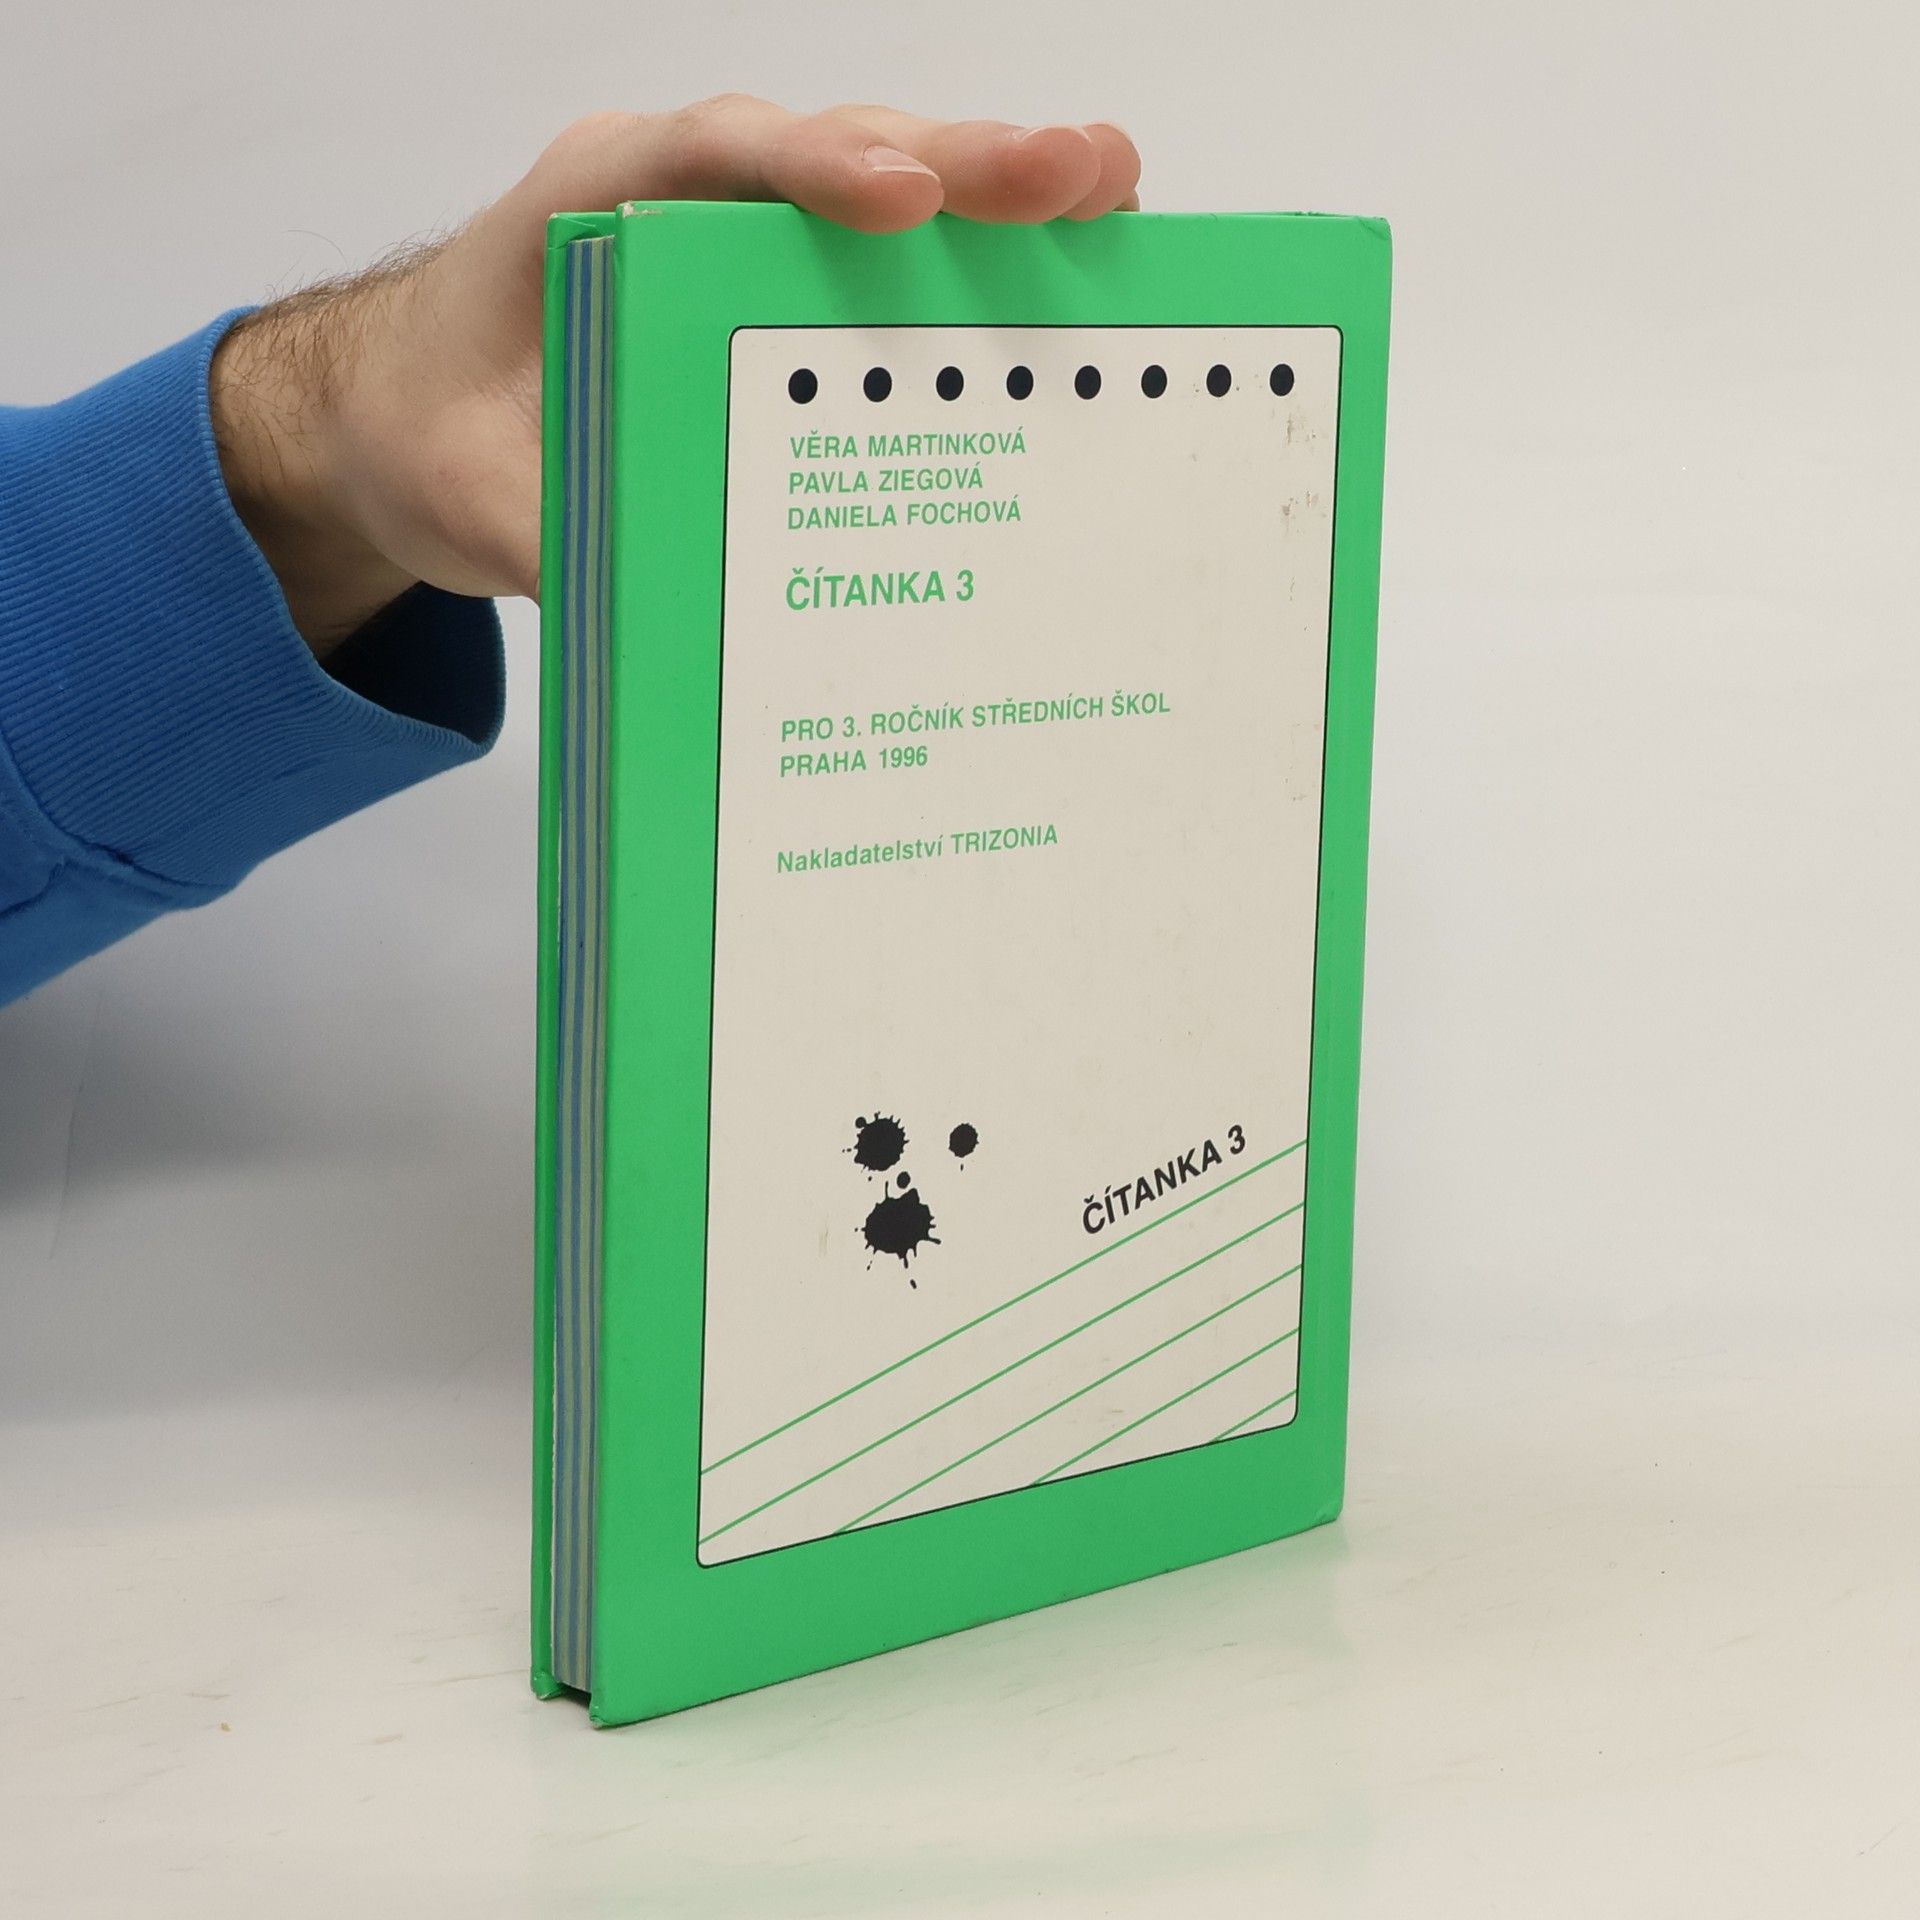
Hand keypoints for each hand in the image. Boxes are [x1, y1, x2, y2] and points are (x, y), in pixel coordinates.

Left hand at [210, 100, 1141, 653]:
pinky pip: (883, 266)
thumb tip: (675, 619)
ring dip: (996, 199)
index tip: (903, 199)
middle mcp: (683, 197)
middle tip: (1081, 174)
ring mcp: (741, 237)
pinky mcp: (776, 296)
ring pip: (882, 191)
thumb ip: (562, 538)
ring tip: (1111, 202)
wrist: (408, 421)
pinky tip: (1061, 281)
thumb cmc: (433, 432)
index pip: (714, 156)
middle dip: (964, 163)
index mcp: (596, 206)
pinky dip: (972, 267)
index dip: (814, 168)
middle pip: (836, 154)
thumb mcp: (474, 501)